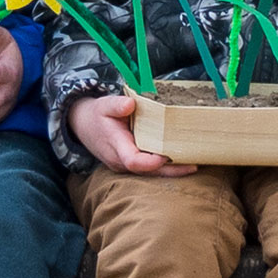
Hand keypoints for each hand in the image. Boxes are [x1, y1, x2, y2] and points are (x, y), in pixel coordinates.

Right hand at [69, 87, 188, 175]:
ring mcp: (125, 165)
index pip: (132, 161)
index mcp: (115, 146)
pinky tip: (183, 162)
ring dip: (171, 171)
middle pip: (147, 172)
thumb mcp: (104, 105)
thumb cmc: (97, 114)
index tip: (165, 157)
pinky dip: (165, 168)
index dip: (149, 162)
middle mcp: (121, 161)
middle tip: (193, 165)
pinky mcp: (131, 164)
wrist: (83, 126)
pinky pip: (149, 170)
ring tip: (194, 165)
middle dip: (170, 171)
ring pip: (150, 174)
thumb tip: (130, 104)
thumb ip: (116, 105)